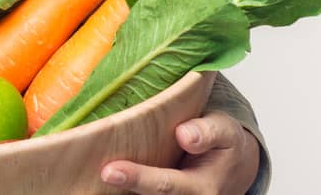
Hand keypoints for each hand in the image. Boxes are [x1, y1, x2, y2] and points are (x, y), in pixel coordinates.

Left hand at [100, 111, 258, 193]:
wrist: (233, 168)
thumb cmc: (224, 145)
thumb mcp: (225, 132)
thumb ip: (208, 132)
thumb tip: (185, 134)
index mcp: (202, 188)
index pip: (166, 185)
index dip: (138, 179)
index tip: (110, 171)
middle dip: (121, 186)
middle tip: (94, 173)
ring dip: (118, 191)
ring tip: (88, 176)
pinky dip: (121, 189)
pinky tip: (99, 179)